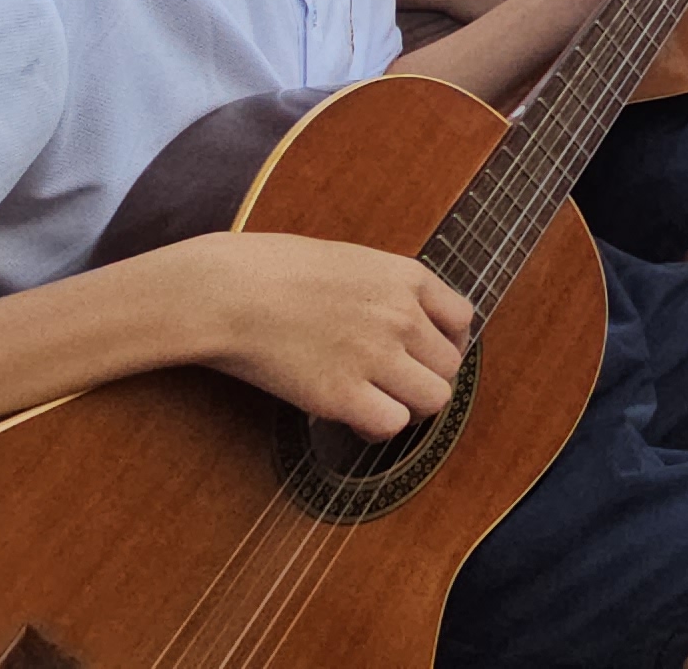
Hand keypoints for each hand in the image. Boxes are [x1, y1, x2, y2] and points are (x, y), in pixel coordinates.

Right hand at [180, 231, 476, 437]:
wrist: (224, 290)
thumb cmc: (268, 270)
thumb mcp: (347, 260)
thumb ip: (383, 288)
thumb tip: (402, 319)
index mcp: (405, 275)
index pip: (463, 318)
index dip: (445, 343)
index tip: (419, 355)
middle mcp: (401, 314)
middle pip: (450, 366)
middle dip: (423, 379)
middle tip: (389, 386)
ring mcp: (375, 354)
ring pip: (433, 399)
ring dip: (407, 407)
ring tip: (374, 402)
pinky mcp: (341, 393)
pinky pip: (392, 423)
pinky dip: (376, 427)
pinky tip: (351, 417)